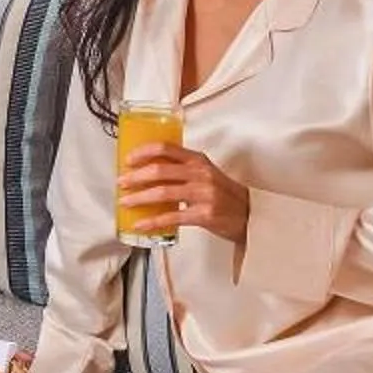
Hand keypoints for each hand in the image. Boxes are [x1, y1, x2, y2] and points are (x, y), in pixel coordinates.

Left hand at [119, 142, 249, 249]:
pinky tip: (141, 224)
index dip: (143, 152)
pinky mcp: (204, 214)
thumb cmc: (225, 195)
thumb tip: (148, 171)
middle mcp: (200, 174)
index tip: (128, 159)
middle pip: (160, 170)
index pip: (166, 148)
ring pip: (162, 193)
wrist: (251, 216)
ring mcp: (203, 194)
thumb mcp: (206, 173)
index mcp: (198, 160)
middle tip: (121, 182)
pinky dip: (153, 221)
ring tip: (125, 202)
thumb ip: (183, 169)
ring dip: (139, 198)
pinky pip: (172, 216)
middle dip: (135, 177)